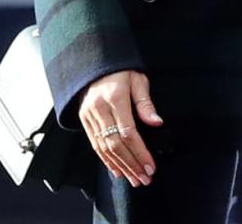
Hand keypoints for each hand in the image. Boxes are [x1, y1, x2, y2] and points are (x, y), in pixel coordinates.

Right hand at [79, 70, 162, 187]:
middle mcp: (100, 110)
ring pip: (104, 148)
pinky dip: (105, 160)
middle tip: (144, 179)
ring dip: (120, 166)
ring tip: (134, 179)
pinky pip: (94, 144)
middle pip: (116, 145)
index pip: (128, 132)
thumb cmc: (122, 69)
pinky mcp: (84, 120)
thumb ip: (145, 102)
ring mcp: (89, 116)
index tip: (150, 166)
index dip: (140, 152)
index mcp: (115, 98)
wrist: (95, 62)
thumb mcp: (138, 78)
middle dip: (131, 165)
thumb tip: (157, 122)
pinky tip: (116, 170)